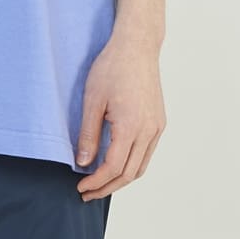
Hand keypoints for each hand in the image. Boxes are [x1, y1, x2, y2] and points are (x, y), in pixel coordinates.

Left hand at [74, 28, 166, 200]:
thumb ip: (88, 133)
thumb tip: (83, 163)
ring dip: (121, 179)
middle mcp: (148, 131)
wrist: (136, 46)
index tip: (81, 187)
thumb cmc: (112, 67)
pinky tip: (118, 163)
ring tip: (101, 183)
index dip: (96, 181)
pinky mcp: (159, 121)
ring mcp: (156, 127)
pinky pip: (147, 153)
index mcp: (130, 126)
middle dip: (107, 187)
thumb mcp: (92, 99)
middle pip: (128, 173)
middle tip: (88, 192)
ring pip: (140, 166)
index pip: (113, 167)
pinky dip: (132, 165)